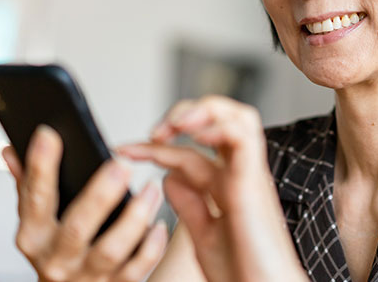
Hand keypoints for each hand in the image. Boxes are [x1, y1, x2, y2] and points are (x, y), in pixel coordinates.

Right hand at [1, 125, 167, 280]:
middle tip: (121, 165)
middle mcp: (56, 259)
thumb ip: (28, 186)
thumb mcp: (36, 221)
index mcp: (33, 236)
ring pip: (111, 250)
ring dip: (135, 217)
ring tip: (150, 190)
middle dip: (100, 195)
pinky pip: (137, 269)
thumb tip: (13, 151)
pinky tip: (158, 225)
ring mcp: (85, 275)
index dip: (40, 166)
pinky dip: (151, 247)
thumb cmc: (54, 252)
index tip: (49, 135)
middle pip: (77, 227)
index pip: (34, 198)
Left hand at [116, 96, 306, 281]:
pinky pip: (243, 136)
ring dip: (202, 111)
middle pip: (221, 119)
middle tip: (154, 131)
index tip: (124, 151)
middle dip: (184, 113)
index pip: (190, 150)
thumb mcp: (205, 235)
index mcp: (228, 187)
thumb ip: (190, 205)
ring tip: (174, 124)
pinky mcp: (253, 181)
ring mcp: (249, 174)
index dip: (154, 147)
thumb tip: (168, 176)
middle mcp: (240, 174)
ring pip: (237, 117)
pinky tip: (195, 135)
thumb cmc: (243, 272)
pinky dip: (218, 125)